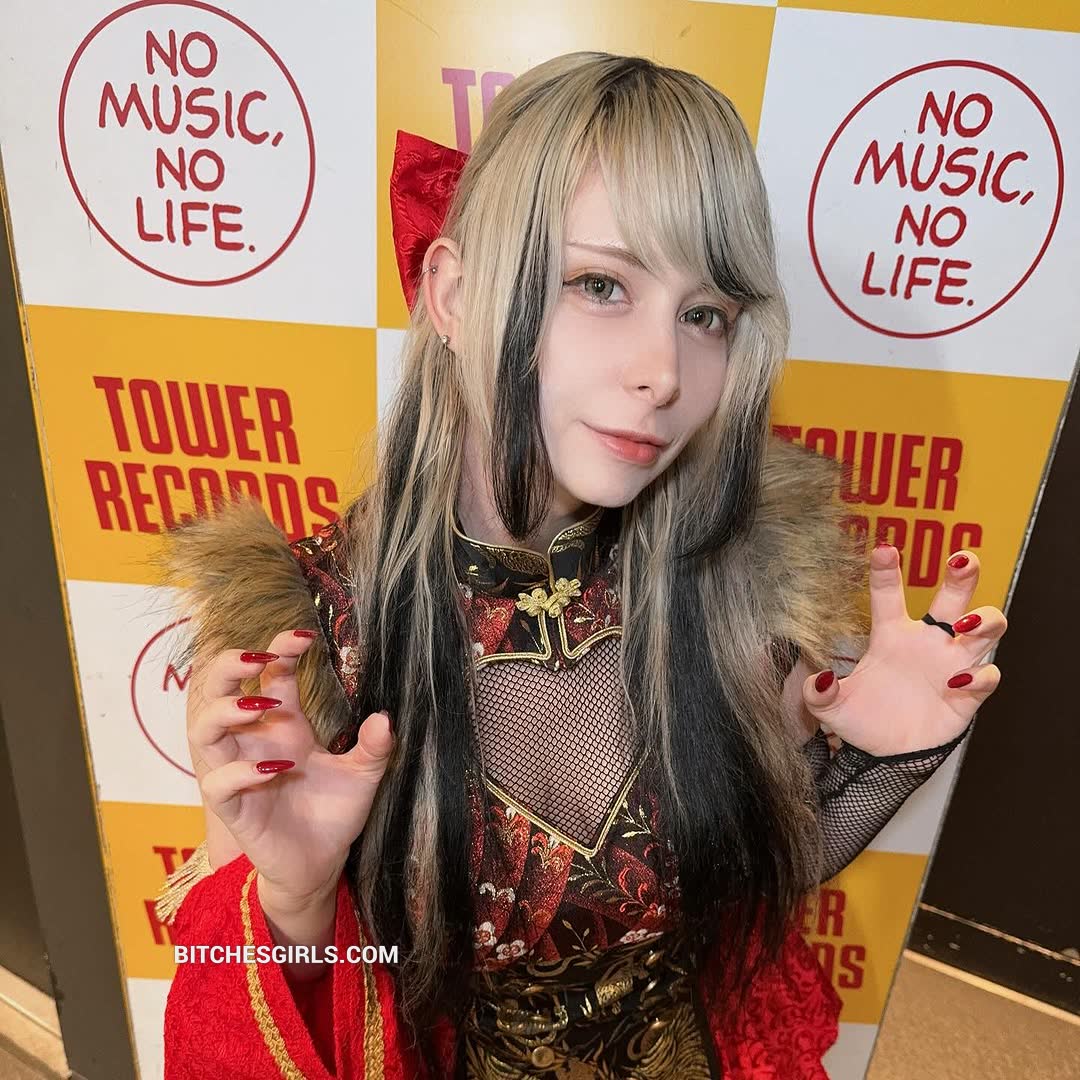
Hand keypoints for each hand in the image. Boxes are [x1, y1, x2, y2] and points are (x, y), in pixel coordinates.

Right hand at [187, 627, 393, 907]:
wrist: (321, 864)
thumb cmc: (334, 813)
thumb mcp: (364, 776)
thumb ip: (374, 748)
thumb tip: (385, 719)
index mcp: (284, 724)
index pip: (269, 673)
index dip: (280, 648)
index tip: (304, 637)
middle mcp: (255, 741)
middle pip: (218, 690)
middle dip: (230, 666)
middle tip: (259, 657)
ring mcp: (239, 772)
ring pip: (204, 731)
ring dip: (227, 711)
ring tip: (262, 705)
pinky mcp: (235, 809)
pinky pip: (218, 784)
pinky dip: (241, 771)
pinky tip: (275, 768)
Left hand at [801, 545, 1004, 756]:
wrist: (887, 756)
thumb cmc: (862, 720)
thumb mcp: (831, 708)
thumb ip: (819, 694)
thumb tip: (819, 680)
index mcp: (890, 636)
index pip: (889, 596)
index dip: (887, 572)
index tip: (884, 549)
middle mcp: (926, 643)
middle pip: (952, 599)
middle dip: (962, 576)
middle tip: (962, 559)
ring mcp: (951, 665)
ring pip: (985, 628)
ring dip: (984, 620)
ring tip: (965, 623)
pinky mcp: (969, 694)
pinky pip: (987, 675)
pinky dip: (980, 676)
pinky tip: (958, 681)